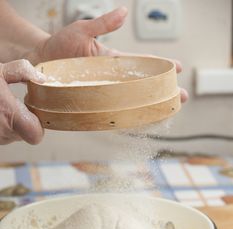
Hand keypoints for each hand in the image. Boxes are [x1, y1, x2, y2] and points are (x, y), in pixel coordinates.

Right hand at [0, 59, 44, 144]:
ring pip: (12, 136)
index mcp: (9, 114)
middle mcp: (2, 132)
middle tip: (14, 105)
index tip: (32, 111)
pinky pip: (0, 136)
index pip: (36, 135)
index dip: (38, 125)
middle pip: (26, 135)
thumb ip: (22, 71)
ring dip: (10, 123)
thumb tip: (42, 78)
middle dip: (23, 121)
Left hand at [28, 7, 187, 102]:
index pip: (140, 63)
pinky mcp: (91, 104)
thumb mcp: (82, 30)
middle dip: (162, 91)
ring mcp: (102, 93)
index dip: (159, 65)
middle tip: (180, 96)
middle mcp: (110, 79)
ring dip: (148, 107)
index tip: (178, 67)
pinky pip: (111, 112)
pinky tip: (138, 123)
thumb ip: (103, 24)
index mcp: (111, 61)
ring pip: (129, 101)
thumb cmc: (58, 46)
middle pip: (141, 86)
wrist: (38, 63)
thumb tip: (124, 12)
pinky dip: (125, 118)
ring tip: (166, 111)